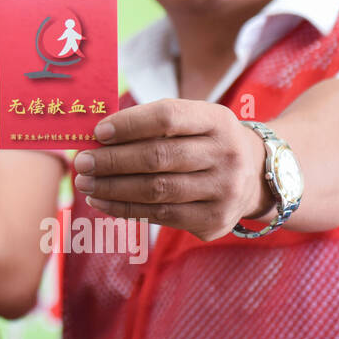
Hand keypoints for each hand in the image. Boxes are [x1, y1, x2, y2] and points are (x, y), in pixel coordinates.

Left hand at [72, 99, 271, 240]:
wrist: (257, 176)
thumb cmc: (206, 141)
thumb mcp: (193, 121)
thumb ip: (152, 124)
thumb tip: (97, 137)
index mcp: (217, 120)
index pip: (167, 117)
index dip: (129, 124)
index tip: (98, 132)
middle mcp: (226, 155)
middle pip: (158, 158)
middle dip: (112, 161)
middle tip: (81, 163)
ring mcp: (224, 191)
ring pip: (156, 191)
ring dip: (112, 188)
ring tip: (85, 184)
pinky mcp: (215, 220)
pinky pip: (160, 215)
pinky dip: (125, 209)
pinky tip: (102, 202)